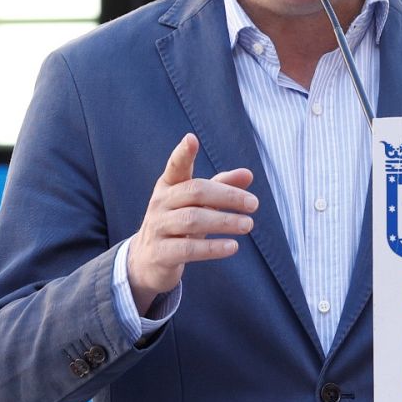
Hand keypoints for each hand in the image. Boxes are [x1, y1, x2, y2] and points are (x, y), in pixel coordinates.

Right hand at [126, 133, 256, 314]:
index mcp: (168, 186)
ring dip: (224, 221)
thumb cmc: (177, 224)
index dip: (183, 153)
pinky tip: (232, 246)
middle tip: (253, 204)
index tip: (191, 139)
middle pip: (194, 192)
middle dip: (227, 195)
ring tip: (248, 225)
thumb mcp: (197, 205)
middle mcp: (160, 203)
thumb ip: (221, 187)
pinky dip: (212, 248)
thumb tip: (248, 174)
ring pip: (192, 219)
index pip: (176, 166)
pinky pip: (188, 249)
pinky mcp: (160, 254)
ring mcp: (157, 228)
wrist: (147, 262)